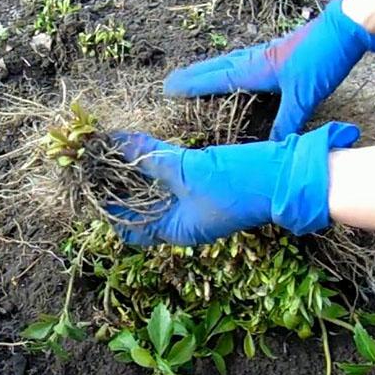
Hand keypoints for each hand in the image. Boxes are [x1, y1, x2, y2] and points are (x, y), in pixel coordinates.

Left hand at [109, 122, 359, 245]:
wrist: (282, 177)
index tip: (91, 186)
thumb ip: (152, 158)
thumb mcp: (189, 171)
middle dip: (119, 187)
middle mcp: (182, 222)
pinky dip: (156, 166)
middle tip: (97, 164)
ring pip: (155, 192)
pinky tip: (143, 149)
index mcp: (176, 230)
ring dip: (136, 174)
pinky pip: (171, 179)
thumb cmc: (237, 183)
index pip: (130, 229)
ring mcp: (194, 204)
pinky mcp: (204, 186)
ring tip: (114, 153)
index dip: (108, 210)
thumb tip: (119, 145)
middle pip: (140, 209)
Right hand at [164, 0, 374, 140]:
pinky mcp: (276, 52)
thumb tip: (272, 146)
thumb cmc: (321, 60)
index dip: (191, 86)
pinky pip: (242, 61)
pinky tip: (234, 72)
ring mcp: (264, 53)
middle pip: (215, 67)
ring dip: (208, 70)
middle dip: (193, 76)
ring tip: (194, 77)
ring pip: (227, 62)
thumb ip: (287, 122)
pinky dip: (228, 67)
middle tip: (172, 82)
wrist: (343, 30)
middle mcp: (254, 59)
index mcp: (254, 69)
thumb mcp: (304, 96)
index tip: (169, 89)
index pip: (214, 79)